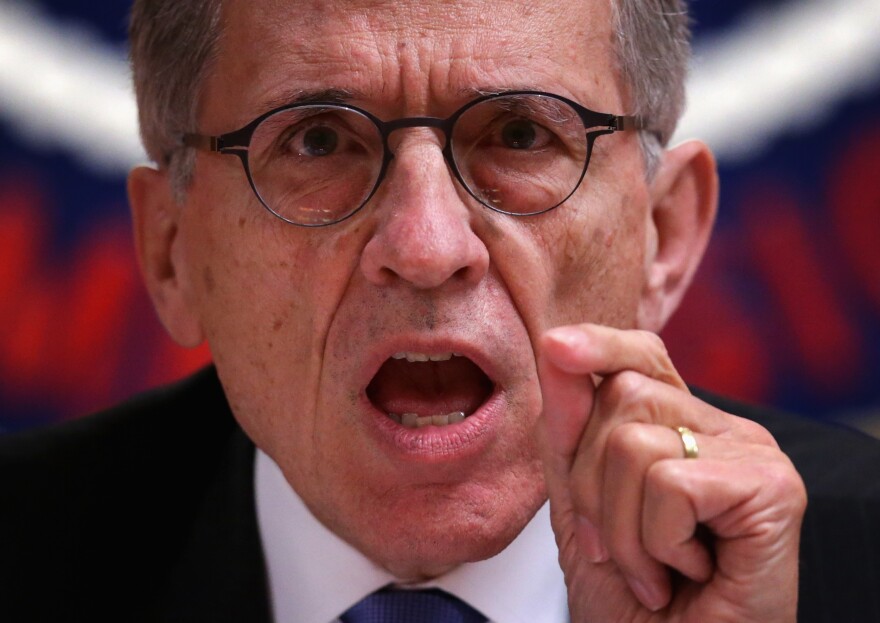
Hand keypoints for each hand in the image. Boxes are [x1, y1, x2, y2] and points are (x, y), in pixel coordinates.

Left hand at [537, 324, 805, 621]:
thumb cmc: (637, 602)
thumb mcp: (582, 506)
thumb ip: (570, 432)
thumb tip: (556, 349)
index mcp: (681, 427)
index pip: (641, 357)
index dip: (600, 345)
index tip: (556, 347)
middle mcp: (722, 429)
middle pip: (622, 396)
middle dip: (592, 486)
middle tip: (620, 547)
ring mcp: (752, 453)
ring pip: (634, 441)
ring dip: (621, 529)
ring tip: (653, 567)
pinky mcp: (771, 486)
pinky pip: (669, 483)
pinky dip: (658, 543)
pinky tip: (687, 572)